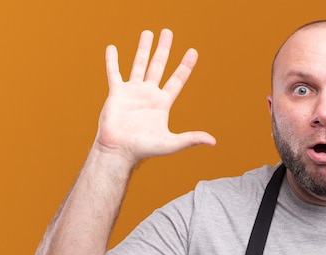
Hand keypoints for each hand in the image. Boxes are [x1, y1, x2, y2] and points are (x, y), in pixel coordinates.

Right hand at [94, 29, 215, 164]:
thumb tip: (213, 141)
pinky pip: (114, 73)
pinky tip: (112, 48)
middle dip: (164, 49)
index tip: (193, 52)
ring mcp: (133, 92)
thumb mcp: (172, 143)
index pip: (177, 80)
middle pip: (158, 66)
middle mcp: (149, 94)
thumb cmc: (144, 149)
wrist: (120, 150)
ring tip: (148, 33)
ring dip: (143, 49)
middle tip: (168, 32)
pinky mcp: (117, 93)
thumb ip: (191, 138)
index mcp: (162, 103)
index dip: (185, 66)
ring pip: (139, 65)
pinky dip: (112, 61)